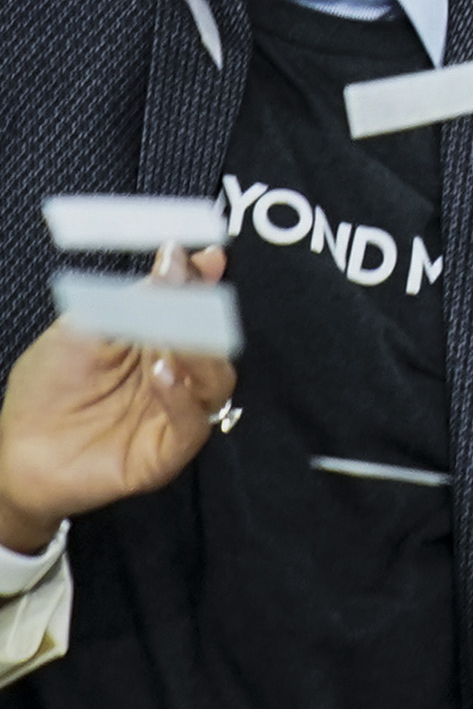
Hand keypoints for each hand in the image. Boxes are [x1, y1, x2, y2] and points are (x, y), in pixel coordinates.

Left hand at [0, 246, 235, 552]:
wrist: (17, 451)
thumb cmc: (45, 390)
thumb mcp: (84, 330)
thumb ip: (135, 299)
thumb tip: (175, 258)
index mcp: (156, 338)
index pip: (194, 303)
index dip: (202, 280)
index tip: (207, 258)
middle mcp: (174, 370)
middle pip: (214, 337)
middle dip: (205, 313)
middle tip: (190, 294)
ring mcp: (174, 409)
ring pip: (217, 379)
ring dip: (200, 354)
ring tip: (169, 342)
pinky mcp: (168, 448)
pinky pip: (194, 422)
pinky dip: (183, 397)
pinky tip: (162, 374)